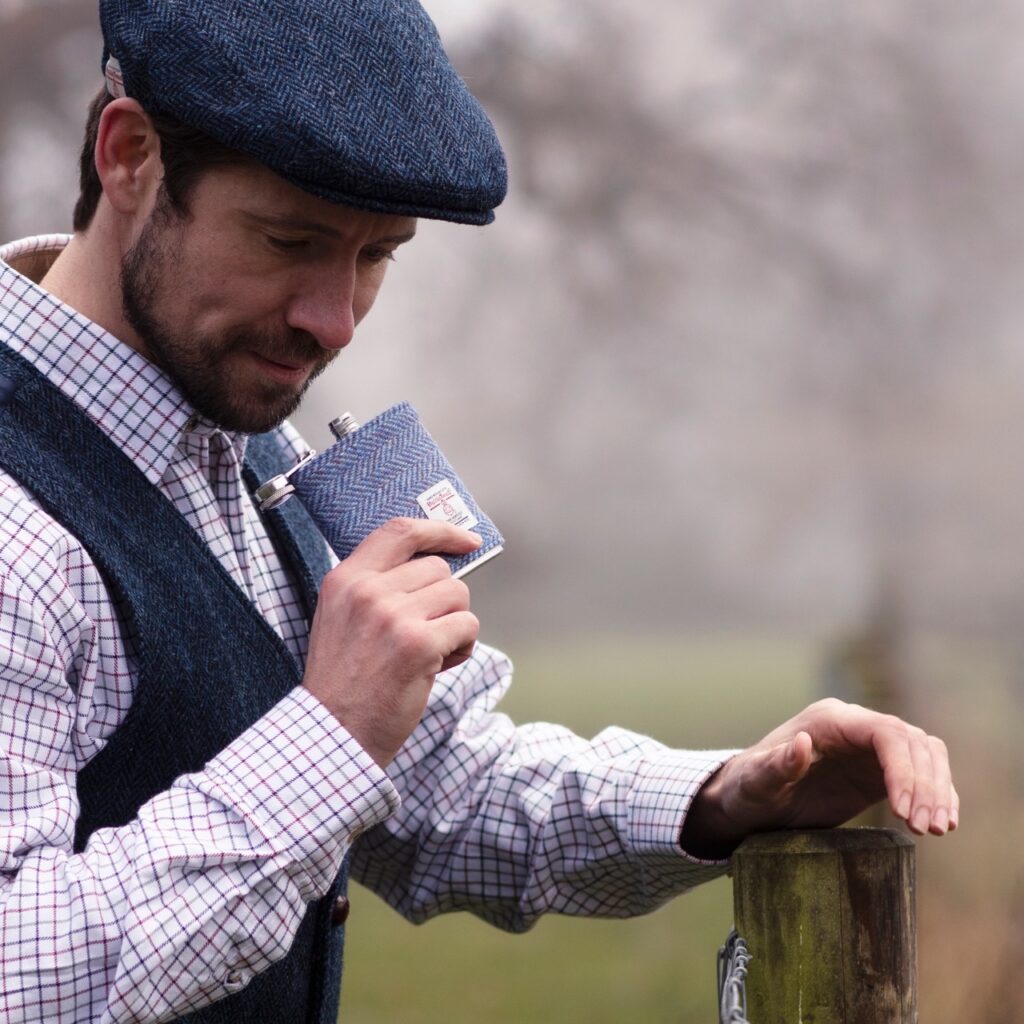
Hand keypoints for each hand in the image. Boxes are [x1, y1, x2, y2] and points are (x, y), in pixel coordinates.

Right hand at [303, 517, 480, 766]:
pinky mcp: (419, 644)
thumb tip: (440, 565)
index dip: (440, 530)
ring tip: (429, 653)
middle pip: (439, 569)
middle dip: (444, 601)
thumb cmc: (346, 679)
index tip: (468, 540)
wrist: (335, 733)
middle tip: (425, 633)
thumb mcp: (343, 617)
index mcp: (345, 578)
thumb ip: (378, 586)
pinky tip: (438, 667)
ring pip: (458, 595)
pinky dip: (463, 647)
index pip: (400, 531)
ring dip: (455, 624)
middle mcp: (367, 591)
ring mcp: (393, 616)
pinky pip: (467, 626)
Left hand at [680, 698, 957, 857]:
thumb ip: (776, 765)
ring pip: (925, 754)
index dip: (903, 768)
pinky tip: (942, 822)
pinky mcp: (877, 770)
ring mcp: (869, 747)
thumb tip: (802, 744)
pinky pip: (921, 773)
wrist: (748, 802)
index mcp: (829, 720)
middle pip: (912, 742)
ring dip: (937, 790)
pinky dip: (936, 794)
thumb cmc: (747, 789)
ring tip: (936, 830)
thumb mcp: (755, 782)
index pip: (884, 733)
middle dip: (925, 784)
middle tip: (927, 829)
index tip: (904, 811)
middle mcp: (854, 726)